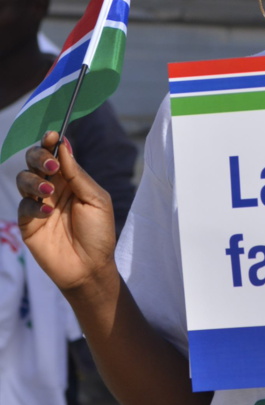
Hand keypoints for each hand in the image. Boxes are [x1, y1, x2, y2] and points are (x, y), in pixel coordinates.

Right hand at [16, 131, 116, 292]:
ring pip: (24, 178)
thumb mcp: (97, 201)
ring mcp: (38, 203)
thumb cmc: (99, 235)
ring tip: (49, 191)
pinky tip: (48, 214)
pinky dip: (34, 206)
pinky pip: (24, 205)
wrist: (90, 267)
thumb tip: (65, 146)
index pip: (57, 155)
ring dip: (34, 180)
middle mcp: (53, 189)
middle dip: (38, 156)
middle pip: (35, 161)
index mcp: (71, 181)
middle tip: (50, 164)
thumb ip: (79, 175)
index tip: (53, 136)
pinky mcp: (28, 221)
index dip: (52, 143)